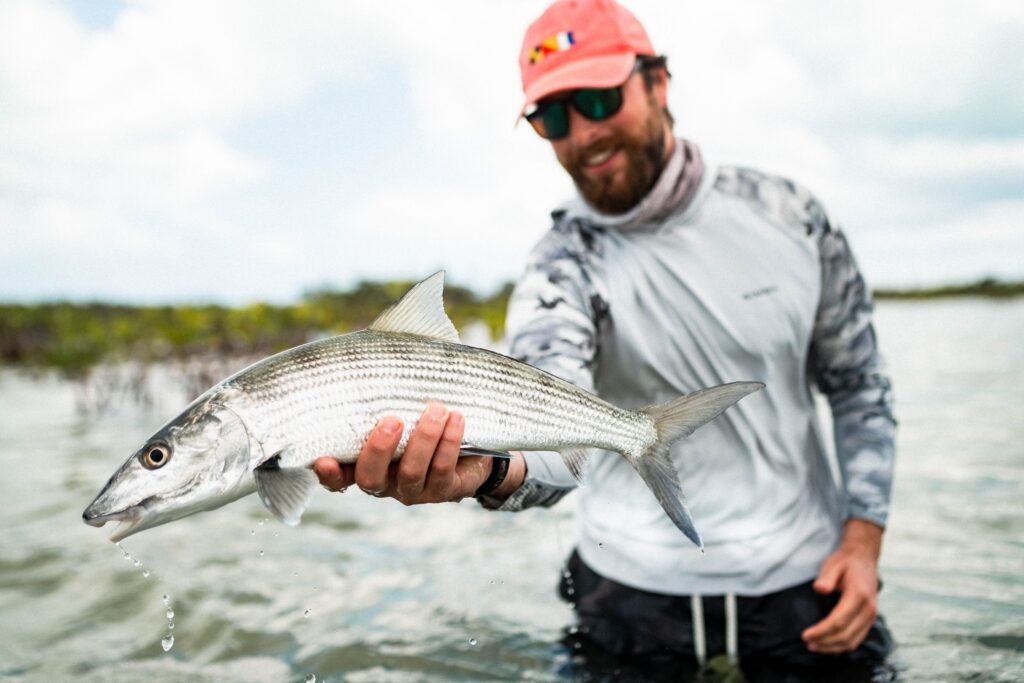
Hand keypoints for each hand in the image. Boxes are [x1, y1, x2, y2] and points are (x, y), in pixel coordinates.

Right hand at [314, 402, 493, 504]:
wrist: (469, 440)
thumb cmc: (422, 414)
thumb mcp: (402, 401)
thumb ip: (385, 384)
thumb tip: (375, 343)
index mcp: (365, 462)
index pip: (338, 476)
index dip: (329, 473)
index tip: (324, 459)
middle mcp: (385, 481)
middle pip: (370, 478)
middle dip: (379, 450)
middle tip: (393, 420)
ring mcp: (413, 489)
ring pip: (411, 473)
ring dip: (423, 439)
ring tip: (436, 410)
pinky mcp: (443, 490)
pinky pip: (442, 471)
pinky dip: (449, 442)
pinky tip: (456, 419)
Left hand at [802, 519, 883, 653]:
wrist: (864, 558)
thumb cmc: (845, 562)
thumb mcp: (833, 564)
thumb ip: (827, 577)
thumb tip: (820, 589)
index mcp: (858, 596)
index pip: (838, 622)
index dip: (821, 632)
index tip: (805, 635)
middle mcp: (868, 609)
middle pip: (845, 635)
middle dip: (825, 642)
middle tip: (807, 642)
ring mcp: (871, 616)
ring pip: (853, 641)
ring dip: (833, 647)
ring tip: (815, 646)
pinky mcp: (869, 620)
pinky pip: (857, 639)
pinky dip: (842, 645)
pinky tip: (828, 644)